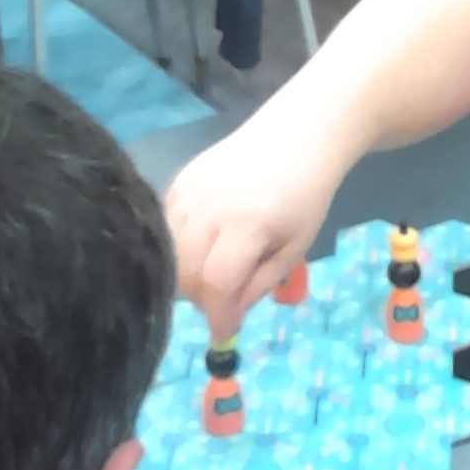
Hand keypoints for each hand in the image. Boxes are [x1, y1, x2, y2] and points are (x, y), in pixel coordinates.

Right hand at [165, 108, 340, 335]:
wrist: (295, 136)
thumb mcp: (295, 247)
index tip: (222, 333)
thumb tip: (226, 319)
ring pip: (168, 252)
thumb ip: (258, 284)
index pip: (216, 282)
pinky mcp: (177, 181)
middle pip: (183, 271)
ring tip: (215, 269)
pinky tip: (204, 242)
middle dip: (200, 297)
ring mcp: (189, 191)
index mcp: (247, 224)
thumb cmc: (304, 197)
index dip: (216, 313)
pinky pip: (165, 228)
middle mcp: (210, 207)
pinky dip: (178, 247)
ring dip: (186, 273)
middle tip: (222, 298)